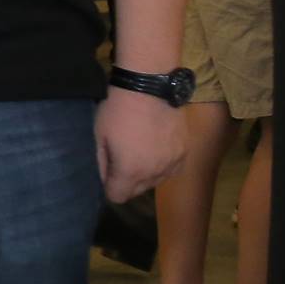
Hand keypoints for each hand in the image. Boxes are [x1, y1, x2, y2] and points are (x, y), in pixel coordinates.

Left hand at [95, 87, 185, 202]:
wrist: (149, 87)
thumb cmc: (117, 110)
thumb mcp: (99, 136)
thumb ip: (102, 163)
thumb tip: (105, 179)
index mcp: (130, 171)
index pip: (117, 196)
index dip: (109, 187)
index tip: (107, 173)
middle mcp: (154, 173)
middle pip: (137, 191)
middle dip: (126, 181)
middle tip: (121, 158)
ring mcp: (173, 163)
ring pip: (156, 181)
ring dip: (146, 174)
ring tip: (139, 152)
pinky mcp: (185, 152)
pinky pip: (172, 170)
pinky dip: (163, 165)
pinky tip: (155, 150)